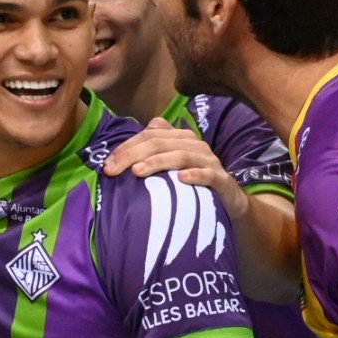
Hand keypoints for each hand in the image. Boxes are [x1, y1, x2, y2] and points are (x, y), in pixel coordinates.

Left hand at [101, 119, 248, 220]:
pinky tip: (180, 180)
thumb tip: (120, 157)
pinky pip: (208, 175)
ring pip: (182, 155)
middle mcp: (195, 146)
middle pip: (161, 142)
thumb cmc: (193, 186)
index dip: (127, 147)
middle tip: (113, 170)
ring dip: (158, 162)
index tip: (107, 165)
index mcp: (181, 139)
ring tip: (138, 172)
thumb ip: (151, 157)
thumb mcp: (171, 169)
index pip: (149, 135)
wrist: (230, 202)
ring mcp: (209, 162)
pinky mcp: (221, 180)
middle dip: (133, 154)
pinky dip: (195, 175)